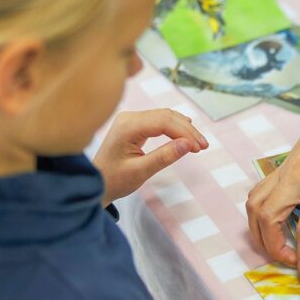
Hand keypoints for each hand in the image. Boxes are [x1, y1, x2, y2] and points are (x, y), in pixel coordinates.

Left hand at [93, 109, 208, 206]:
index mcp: (128, 127)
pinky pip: (159, 121)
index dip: (185, 133)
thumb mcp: (140, 172)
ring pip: (165, 117)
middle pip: (166, 116)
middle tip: (204, 146)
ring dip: (184, 128)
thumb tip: (188, 144)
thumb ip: (164, 157)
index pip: (164, 122)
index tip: (200, 148)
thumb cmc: (114, 180)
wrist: (95, 182)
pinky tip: (186, 134)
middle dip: (188, 131)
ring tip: (199, 144)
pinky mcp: (134, 124)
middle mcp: (129, 118)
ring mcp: (130, 119)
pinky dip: (175, 127)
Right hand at [246, 86, 299, 288]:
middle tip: (294, 263)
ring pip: (254, 206)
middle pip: (267, 220)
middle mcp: (297, 175)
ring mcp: (285, 169)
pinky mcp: (282, 165)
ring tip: (281, 248)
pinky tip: (276, 224)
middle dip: (274, 249)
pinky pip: (257, 193)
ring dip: (260, 233)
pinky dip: (258, 214)